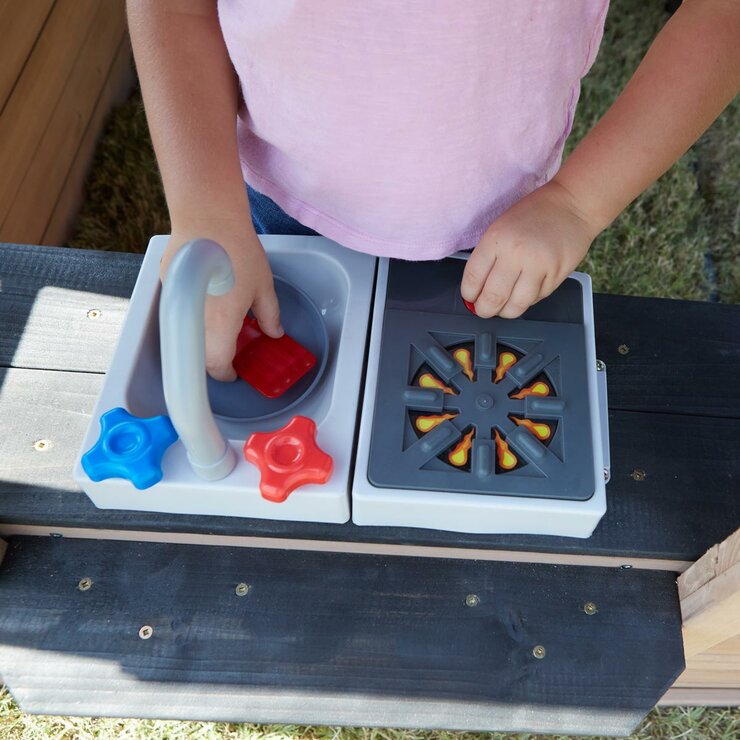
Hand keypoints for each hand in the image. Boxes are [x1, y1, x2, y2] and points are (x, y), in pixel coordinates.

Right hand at [161, 218, 281, 381]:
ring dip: (203, 340)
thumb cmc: (238, 250)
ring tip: (222, 326)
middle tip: (232, 351)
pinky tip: (209, 303)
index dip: (227, 373)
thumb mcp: (263, 286)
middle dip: (215, 359)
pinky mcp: (167, 289)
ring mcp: (176, 304)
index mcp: (219, 325)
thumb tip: (274, 333)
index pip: (216, 365)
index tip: (235, 372)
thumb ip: (269, 315)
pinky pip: (180, 315)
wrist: (207, 216)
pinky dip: (193, 318)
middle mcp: (193, 320)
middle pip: (199, 355)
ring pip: (187, 337)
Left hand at [460, 180, 599, 317]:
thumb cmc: (534, 214)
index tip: (470, 298)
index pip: (473, 279)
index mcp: (496, 239)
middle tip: (484, 309)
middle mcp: (516, 254)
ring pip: (515, 306)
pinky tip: (524, 292)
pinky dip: (527, 300)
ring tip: (503, 307)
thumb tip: (476, 289)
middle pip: (492, 298)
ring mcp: (539, 266)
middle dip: (484, 310)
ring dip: (505, 311)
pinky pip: (536, 299)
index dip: (469, 294)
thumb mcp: (500, 227)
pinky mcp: (557, 275)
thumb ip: (487, 257)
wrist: (572, 204)